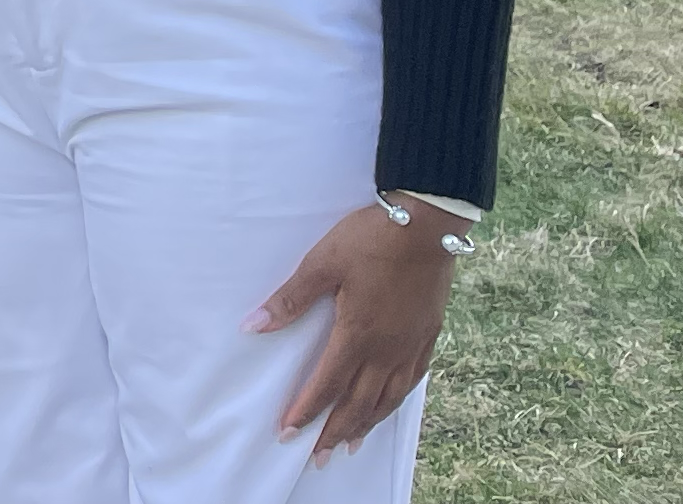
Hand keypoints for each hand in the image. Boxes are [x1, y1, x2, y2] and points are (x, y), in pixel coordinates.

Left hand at [252, 202, 457, 459]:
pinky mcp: (428, 335)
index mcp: (359, 335)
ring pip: (388, 398)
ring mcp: (411, 345)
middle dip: (335, 431)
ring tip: (350, 444)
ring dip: (367, 424)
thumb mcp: (322, 264)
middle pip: (359, 403)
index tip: (290, 433)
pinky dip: (396, 401)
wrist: (426, 225)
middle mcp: (387, 350)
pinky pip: (412, 380)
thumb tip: (253, 325)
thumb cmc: (370, 240)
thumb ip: (290, 299)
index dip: (307, 411)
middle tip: (319, 456)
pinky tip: (389, 404)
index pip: (328, 385)